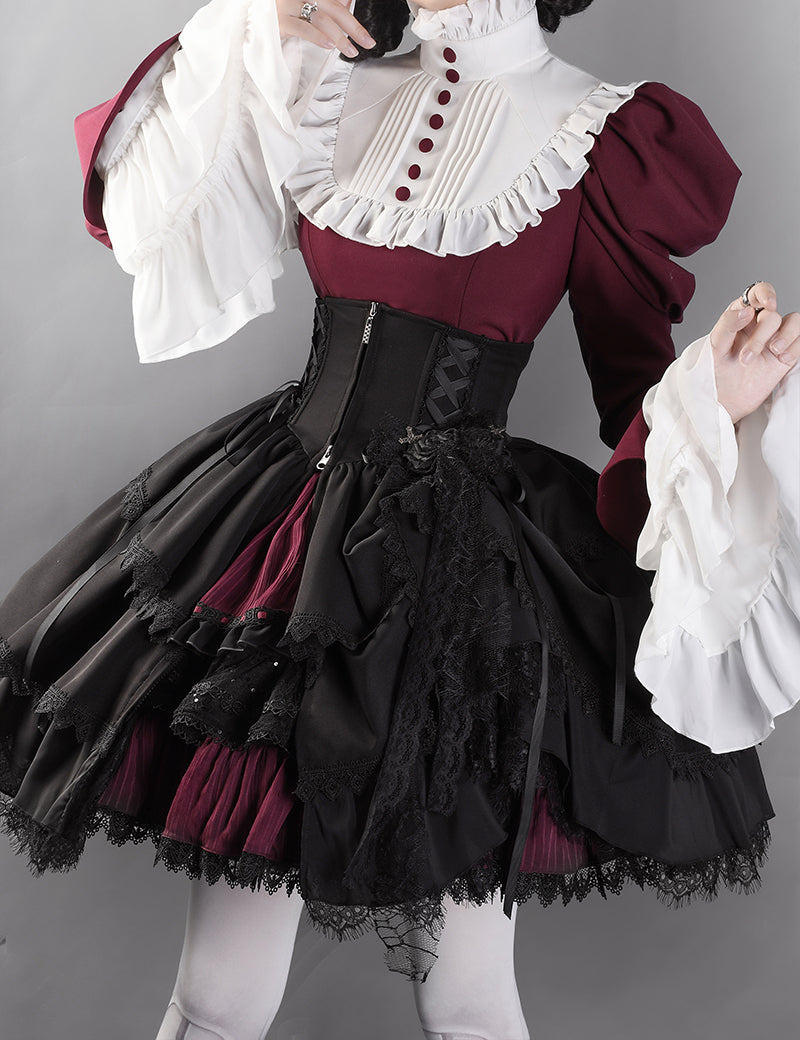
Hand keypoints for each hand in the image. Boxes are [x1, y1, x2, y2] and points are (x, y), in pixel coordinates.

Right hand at [277, 0, 375, 58]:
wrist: (249, 19)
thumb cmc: (280, 14)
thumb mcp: (305, 9)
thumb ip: (325, 7)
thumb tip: (347, 6)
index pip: (336, 3)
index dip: (353, 19)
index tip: (367, 35)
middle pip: (333, 8)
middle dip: (353, 27)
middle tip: (367, 42)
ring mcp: (288, 5)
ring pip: (320, 18)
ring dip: (339, 36)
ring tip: (350, 50)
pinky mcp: (278, 20)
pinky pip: (302, 28)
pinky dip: (317, 37)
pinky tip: (329, 45)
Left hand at [709, 281, 799, 424]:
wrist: (724, 402)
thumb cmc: (714, 374)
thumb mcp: (714, 349)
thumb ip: (727, 325)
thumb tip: (747, 310)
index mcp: (739, 316)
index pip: (757, 292)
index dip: (766, 293)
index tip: (767, 305)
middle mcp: (758, 324)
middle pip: (772, 315)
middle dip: (761, 336)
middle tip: (745, 359)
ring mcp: (774, 339)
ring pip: (794, 321)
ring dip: (786, 336)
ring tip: (773, 353)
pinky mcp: (785, 354)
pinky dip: (795, 347)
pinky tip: (783, 359)